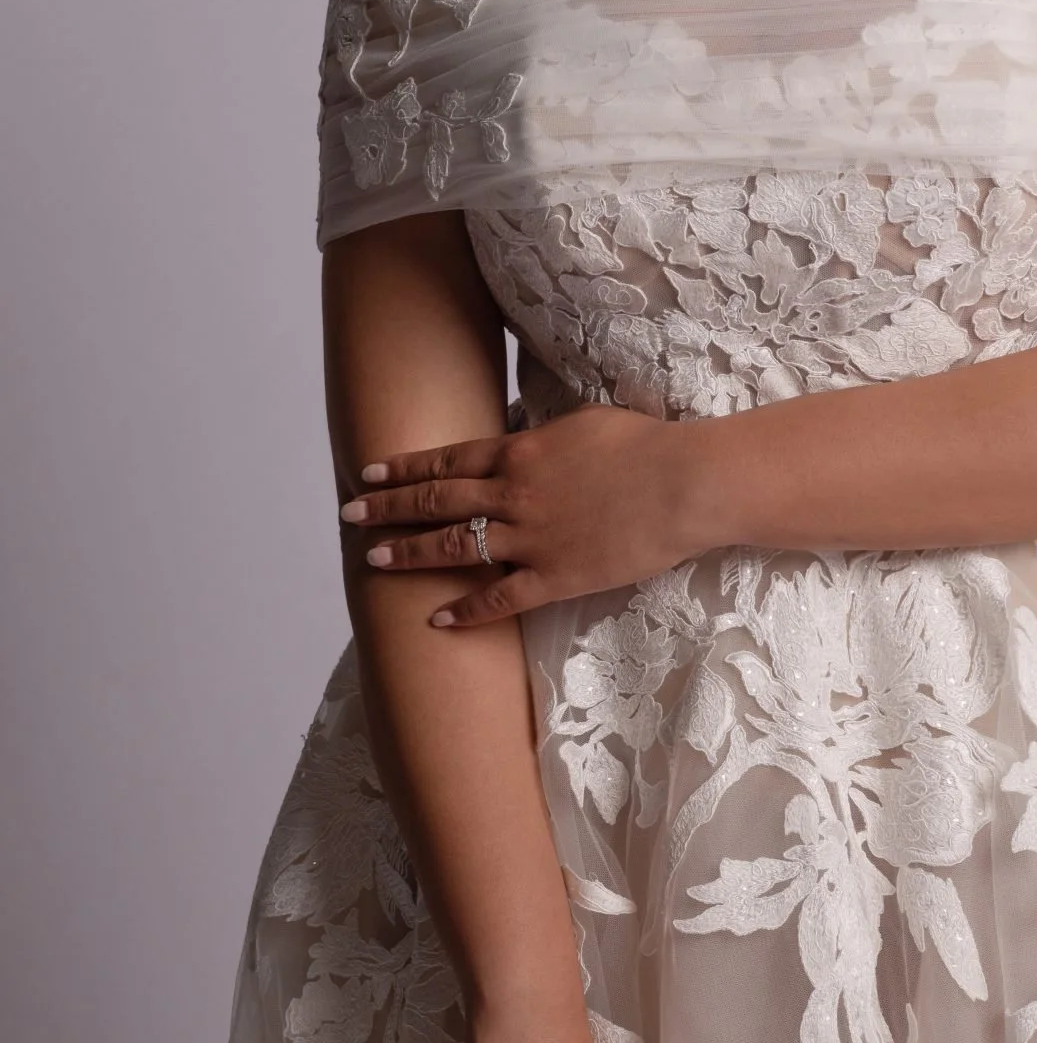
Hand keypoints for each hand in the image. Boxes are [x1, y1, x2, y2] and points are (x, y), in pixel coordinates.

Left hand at [341, 407, 712, 625]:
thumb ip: (545, 437)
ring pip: (453, 547)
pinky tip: (436, 619)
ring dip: (408, 553)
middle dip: (387, 506)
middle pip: (435, 500)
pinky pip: (498, 598)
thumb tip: (524, 440)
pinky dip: (464, 610)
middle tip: (348, 511)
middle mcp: (513, 494)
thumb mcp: (585, 423)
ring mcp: (530, 538)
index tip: (370, 472)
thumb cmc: (645, 445)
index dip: (405, 468)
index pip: (447, 460)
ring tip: (372, 559)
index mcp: (520, 452)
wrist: (683, 484)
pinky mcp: (555, 577)